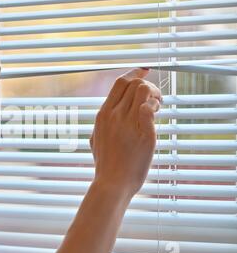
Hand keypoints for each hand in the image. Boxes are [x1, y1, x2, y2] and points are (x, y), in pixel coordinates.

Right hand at [89, 68, 161, 197]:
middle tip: (154, 97)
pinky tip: (156, 116)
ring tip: (156, 106)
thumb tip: (105, 115)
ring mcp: (129, 123)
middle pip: (134, 83)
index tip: (144, 70)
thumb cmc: (105, 165)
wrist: (112, 183)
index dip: (134, 72)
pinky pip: (150, 108)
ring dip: (154, 94)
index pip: (119, 83)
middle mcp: (114, 115)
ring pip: (144, 91)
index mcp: (102, 115)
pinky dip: (156, 106)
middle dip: (148, 85)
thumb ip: (101, 125)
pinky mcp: (144, 133)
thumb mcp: (95, 140)